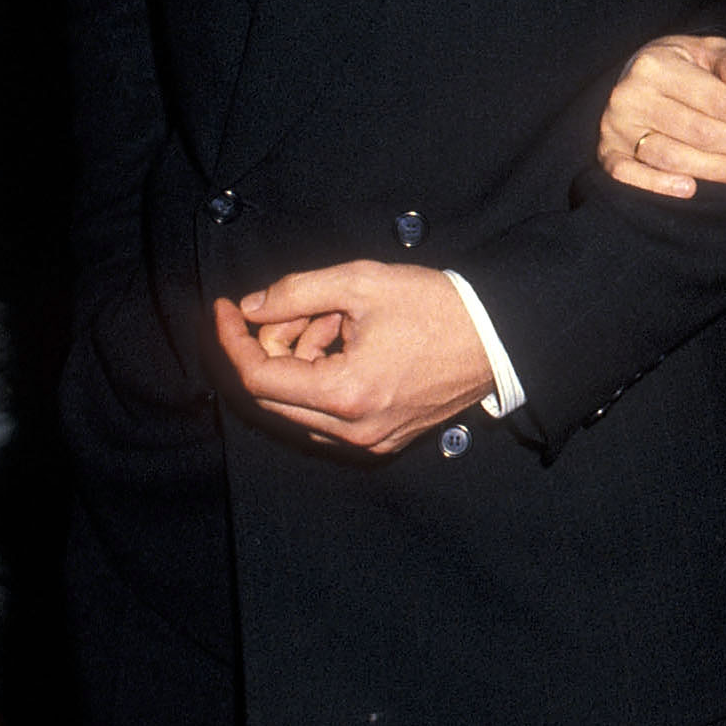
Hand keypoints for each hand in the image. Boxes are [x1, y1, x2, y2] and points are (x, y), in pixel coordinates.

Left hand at [212, 261, 493, 455]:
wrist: (499, 338)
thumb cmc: (439, 308)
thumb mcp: (361, 283)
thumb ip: (295, 292)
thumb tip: (251, 308)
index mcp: (346, 395)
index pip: (259, 376)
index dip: (232, 339)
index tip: (226, 308)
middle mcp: (353, 431)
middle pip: (274, 395)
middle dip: (273, 346)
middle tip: (299, 308)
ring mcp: (370, 442)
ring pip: (300, 406)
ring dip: (302, 362)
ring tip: (342, 322)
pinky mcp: (384, 440)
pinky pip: (329, 416)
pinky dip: (325, 379)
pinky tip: (353, 346)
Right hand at [598, 34, 725, 197]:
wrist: (630, 75)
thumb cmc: (679, 65)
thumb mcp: (707, 51)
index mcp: (656, 65)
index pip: (715, 99)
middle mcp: (631, 95)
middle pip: (699, 131)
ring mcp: (615, 127)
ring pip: (672, 157)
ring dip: (718, 170)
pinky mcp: (606, 152)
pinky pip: (628, 174)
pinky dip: (658, 184)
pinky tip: (691, 189)